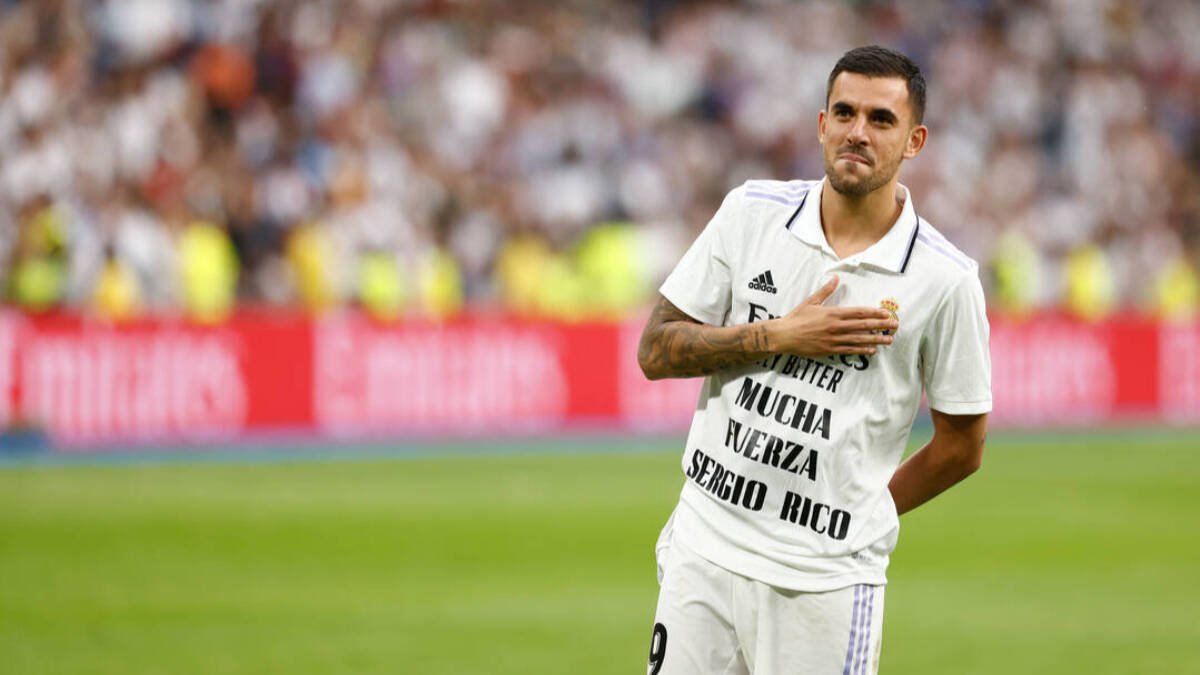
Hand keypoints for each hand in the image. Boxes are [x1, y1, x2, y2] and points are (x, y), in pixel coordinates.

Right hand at [768, 277, 897, 355]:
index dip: (874, 312)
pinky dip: (862, 350)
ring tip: (889, 340)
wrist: (784, 336)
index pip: (859, 312)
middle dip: (881, 325)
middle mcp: (836, 326)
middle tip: (895, 325)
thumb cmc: (796, 318)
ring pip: (860, 339)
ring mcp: (834, 339)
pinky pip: (850, 350)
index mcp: (833, 313)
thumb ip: (826, 291)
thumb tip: (836, 278)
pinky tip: (872, 350)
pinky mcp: (830, 350)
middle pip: (863, 325)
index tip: (886, 313)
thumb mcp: (811, 301)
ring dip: (876, 339)